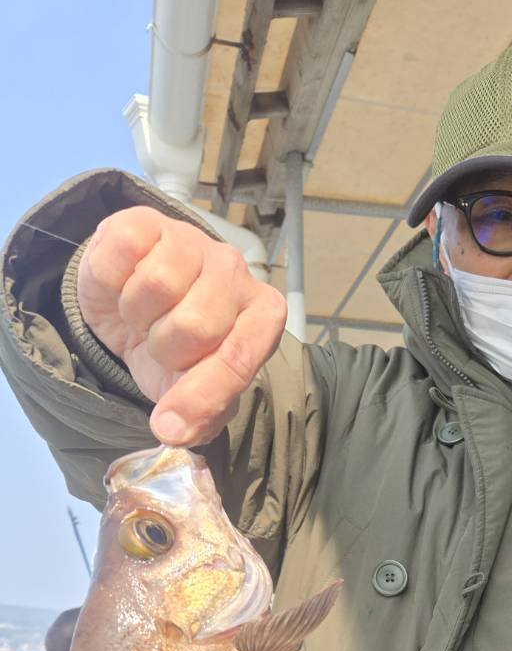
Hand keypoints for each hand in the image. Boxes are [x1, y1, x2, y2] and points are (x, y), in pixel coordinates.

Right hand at [76, 206, 287, 445]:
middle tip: (161, 343)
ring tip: (144, 314)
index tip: (170, 426)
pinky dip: (110, 279)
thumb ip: (202, 416)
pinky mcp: (147, 219)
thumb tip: (175, 431)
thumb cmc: (177, 350)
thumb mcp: (194, 390)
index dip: (202, 394)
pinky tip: (124, 282)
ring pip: (156, 286)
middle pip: (194, 325)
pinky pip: (122, 252)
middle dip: (165, 349)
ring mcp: (193, 241)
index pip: (239, 357)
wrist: (131, 307)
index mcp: (262, 317)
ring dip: (136, 314)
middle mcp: (235, 272)